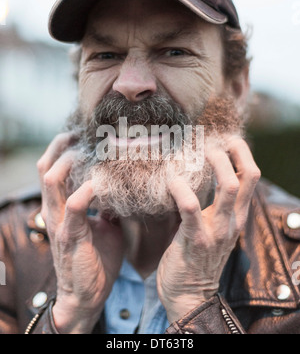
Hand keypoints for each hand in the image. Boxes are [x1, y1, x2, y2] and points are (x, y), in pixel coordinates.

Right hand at [37, 134, 123, 333]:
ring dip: (68, 159)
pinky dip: (86, 189)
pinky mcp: (69, 235)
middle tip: (81, 132)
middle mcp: (55, 210)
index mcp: (62, 207)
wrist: (89, 294)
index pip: (54, 169)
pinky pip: (73, 205)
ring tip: (87, 148)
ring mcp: (59, 222)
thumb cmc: (96, 260)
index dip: (64, 148)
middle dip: (60, 145)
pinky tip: (100, 181)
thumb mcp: (106, 226)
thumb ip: (107, 206)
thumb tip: (122, 189)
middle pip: (46, 166)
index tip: (83, 134)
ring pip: (52, 179)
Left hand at [157, 137, 260, 323]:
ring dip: (213, 163)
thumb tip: (193, 175)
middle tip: (208, 142)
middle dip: (232, 151)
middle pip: (247, 176)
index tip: (224, 138)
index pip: (251, 176)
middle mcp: (233, 221)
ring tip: (194, 152)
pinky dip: (180, 189)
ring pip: (228, 187)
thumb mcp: (211, 228)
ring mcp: (218, 231)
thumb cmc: (195, 258)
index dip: (242, 152)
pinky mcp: (197, 240)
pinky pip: (191, 207)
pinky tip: (169, 180)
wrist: (189, 296)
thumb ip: (209, 205)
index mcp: (237, 216)